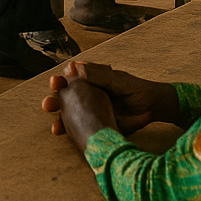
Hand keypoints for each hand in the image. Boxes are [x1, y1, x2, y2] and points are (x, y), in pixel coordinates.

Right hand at [43, 61, 180, 137]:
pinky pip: (79, 128)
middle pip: (65, 98)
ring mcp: (91, 111)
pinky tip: (61, 133)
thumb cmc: (135, 88)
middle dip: (54, 100)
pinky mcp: (96, 125)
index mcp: (91, 80)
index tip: (55, 82)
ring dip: (58, 118)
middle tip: (48, 104)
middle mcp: (87, 95)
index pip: (70, 79)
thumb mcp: (116, 79)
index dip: (60, 81)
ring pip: (69, 114)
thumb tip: (74, 68)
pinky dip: (69, 131)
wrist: (151, 108)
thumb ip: (97, 75)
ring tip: (54, 124)